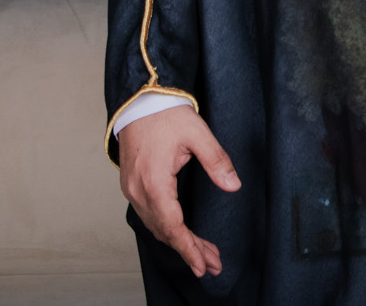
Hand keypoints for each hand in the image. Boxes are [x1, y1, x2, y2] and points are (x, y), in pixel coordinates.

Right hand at [117, 104, 240, 276]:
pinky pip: (149, 214)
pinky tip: (181, 233)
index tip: (202, 265)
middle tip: (211, 264)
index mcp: (154, 181)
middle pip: (164, 231)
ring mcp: (132, 188)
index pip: (172, 225)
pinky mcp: (132, 184)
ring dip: (178, 240)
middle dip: (189, 249)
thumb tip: (233, 185)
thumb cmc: (166, 113)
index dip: (188, 247)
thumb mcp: (198, 133)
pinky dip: (166, 228)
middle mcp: (138, 190)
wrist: (140, 100)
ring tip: (203, 254)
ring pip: (156, 225)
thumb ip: (216, 160)